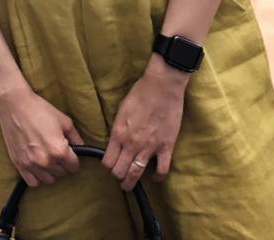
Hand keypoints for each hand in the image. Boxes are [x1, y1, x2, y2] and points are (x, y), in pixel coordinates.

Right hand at [0, 85, 85, 186]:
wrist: (13, 104)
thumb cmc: (39, 109)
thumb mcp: (64, 120)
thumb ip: (76, 138)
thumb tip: (82, 149)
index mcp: (59, 150)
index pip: (74, 167)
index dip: (73, 159)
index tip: (69, 153)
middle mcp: (46, 161)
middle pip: (62, 174)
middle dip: (62, 164)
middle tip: (57, 152)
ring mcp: (31, 164)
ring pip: (49, 179)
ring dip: (50, 171)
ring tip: (47, 158)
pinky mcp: (19, 164)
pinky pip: (33, 182)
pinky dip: (37, 176)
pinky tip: (37, 166)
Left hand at [103, 60, 186, 191]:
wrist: (161, 87)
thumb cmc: (140, 94)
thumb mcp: (121, 110)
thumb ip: (118, 129)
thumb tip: (116, 141)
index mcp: (118, 133)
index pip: (108, 161)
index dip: (108, 166)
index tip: (110, 166)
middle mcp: (131, 144)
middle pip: (120, 170)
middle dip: (118, 177)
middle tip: (119, 179)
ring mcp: (149, 147)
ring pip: (137, 173)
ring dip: (131, 182)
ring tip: (129, 186)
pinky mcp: (166, 147)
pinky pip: (162, 169)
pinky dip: (158, 177)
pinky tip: (156, 178)